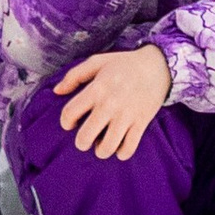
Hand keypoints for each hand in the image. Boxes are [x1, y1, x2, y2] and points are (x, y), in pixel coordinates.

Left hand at [55, 45, 172, 159]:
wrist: (157, 66)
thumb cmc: (123, 64)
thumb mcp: (97, 62)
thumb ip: (74, 75)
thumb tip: (56, 92)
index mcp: (97, 88)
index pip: (70, 113)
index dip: (66, 122)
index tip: (71, 123)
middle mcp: (110, 104)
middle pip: (85, 137)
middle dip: (81, 142)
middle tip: (86, 137)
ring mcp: (126, 116)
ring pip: (106, 148)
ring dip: (101, 150)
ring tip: (102, 143)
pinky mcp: (141, 123)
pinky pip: (128, 149)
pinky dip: (121, 153)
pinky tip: (119, 146)